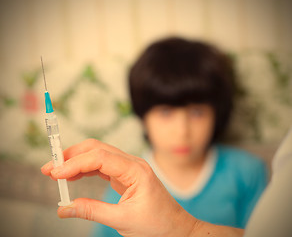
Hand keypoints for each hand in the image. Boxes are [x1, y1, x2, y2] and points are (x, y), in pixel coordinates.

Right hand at [41, 139, 197, 236]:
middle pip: (98, 148)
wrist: (175, 227)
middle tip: (50, 168)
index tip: (55, 173)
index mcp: (136, 170)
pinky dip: (85, 168)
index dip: (75, 163)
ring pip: (99, 154)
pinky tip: (72, 175)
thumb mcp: (123, 220)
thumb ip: (92, 211)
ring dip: (76, 160)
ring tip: (56, 171)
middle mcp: (132, 163)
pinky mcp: (125, 174)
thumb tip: (64, 208)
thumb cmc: (157, 224)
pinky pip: (102, 165)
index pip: (100, 158)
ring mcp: (129, 167)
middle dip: (72, 155)